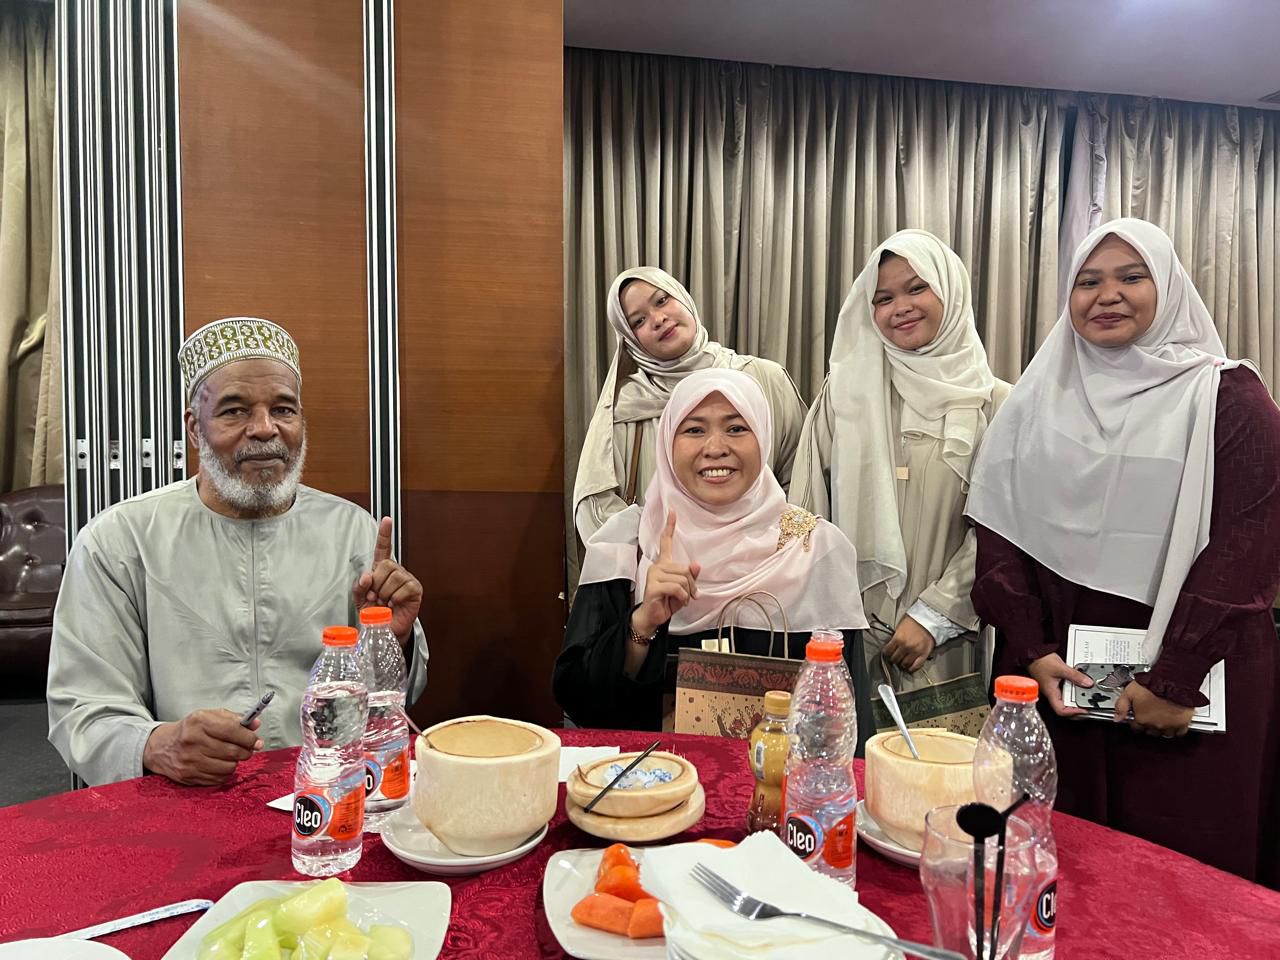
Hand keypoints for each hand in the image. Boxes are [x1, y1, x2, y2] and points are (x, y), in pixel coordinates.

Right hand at [143, 709, 261, 785]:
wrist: (163, 747)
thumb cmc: (191, 729)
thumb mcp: (210, 716)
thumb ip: (234, 718)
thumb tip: (256, 724)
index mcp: (199, 722)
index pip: (232, 730)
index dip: (249, 736)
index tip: (256, 740)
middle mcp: (192, 741)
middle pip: (232, 751)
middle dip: (247, 750)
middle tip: (249, 748)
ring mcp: (190, 761)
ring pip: (228, 767)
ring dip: (235, 762)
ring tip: (231, 755)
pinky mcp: (189, 776)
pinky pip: (219, 778)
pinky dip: (224, 772)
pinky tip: (219, 764)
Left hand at [352, 517, 423, 645]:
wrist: (384, 631)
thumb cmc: (374, 614)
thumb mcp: (360, 599)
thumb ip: (359, 585)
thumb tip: (367, 576)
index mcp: (382, 570)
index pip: (384, 549)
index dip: (385, 534)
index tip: (386, 520)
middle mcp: (396, 572)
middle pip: (386, 565)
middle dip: (377, 584)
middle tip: (376, 597)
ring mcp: (407, 580)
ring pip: (394, 577)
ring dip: (385, 593)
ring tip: (385, 603)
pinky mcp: (415, 590)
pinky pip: (404, 587)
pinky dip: (396, 597)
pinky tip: (394, 604)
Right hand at [632, 511, 701, 637]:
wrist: (653, 618)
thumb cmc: (667, 602)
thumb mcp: (684, 589)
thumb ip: (690, 577)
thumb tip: (696, 565)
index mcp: (664, 564)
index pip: (666, 542)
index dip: (669, 526)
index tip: (672, 512)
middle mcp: (657, 566)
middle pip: (685, 569)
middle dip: (692, 585)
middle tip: (689, 596)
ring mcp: (653, 575)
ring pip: (683, 579)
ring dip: (687, 593)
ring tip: (681, 599)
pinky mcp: (653, 586)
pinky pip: (676, 587)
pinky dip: (682, 597)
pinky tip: (677, 601)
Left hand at [883, 615, 934, 672]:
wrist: (928, 620)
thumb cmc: (914, 622)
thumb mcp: (900, 627)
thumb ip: (895, 637)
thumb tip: (889, 645)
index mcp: (898, 639)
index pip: (887, 651)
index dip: (886, 653)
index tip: (887, 654)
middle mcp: (905, 646)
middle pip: (895, 659)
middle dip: (894, 658)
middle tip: (894, 657)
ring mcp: (915, 652)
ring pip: (904, 664)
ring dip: (902, 664)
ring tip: (902, 661)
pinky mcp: (923, 655)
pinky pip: (916, 666)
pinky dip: (911, 668)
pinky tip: (909, 667)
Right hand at [1027, 653, 1093, 717]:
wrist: (1034, 654)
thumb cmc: (1041, 662)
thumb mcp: (1061, 668)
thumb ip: (1075, 676)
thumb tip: (1087, 683)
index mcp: (1051, 693)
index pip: (1061, 710)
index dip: (1073, 713)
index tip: (1084, 709)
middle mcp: (1052, 693)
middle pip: (1066, 707)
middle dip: (1078, 707)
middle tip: (1088, 704)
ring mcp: (1054, 689)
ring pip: (1067, 699)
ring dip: (1077, 699)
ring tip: (1086, 695)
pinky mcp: (1056, 684)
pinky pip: (1067, 691)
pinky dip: (1074, 690)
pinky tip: (1080, 686)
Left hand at [1115, 681, 1193, 737]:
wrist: (1172, 681)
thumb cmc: (1153, 685)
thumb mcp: (1129, 692)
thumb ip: (1121, 706)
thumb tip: (1116, 718)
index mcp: (1142, 719)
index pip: (1136, 728)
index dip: (1135, 723)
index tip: (1137, 718)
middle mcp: (1155, 725)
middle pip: (1150, 732)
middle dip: (1148, 726)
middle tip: (1150, 718)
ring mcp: (1169, 725)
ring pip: (1164, 734)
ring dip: (1162, 729)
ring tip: (1161, 721)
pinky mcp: (1182, 723)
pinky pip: (1180, 733)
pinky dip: (1177, 730)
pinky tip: (1174, 724)